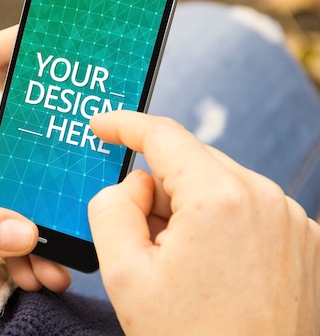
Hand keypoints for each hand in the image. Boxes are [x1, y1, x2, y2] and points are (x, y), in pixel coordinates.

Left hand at [0, 26, 69, 290]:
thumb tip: (25, 232)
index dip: (21, 44)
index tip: (63, 39)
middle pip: (19, 142)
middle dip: (51, 174)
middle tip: (83, 198)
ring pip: (18, 193)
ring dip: (40, 225)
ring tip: (61, 261)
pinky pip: (4, 226)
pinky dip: (21, 249)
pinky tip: (35, 272)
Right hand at [88, 111, 319, 335]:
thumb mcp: (124, 274)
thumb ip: (111, 207)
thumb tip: (135, 184)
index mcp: (220, 198)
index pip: (164, 135)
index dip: (125, 125)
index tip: (101, 126)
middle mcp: (266, 199)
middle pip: (191, 164)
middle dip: (157, 189)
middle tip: (140, 239)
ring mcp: (292, 221)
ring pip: (219, 186)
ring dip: (189, 210)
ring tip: (180, 267)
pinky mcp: (305, 242)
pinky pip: (248, 210)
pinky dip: (220, 224)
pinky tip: (210, 270)